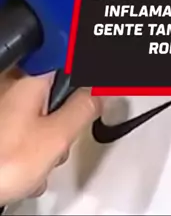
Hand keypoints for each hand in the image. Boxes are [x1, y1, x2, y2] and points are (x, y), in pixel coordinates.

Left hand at [0, 68, 100, 205]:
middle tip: (59, 143)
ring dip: (42, 143)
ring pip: (37, 116)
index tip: (96, 87)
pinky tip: (21, 171)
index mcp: (31, 78)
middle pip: (54, 93)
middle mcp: (13, 84)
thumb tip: (100, 94)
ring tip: (35, 166)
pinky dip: (24, 150)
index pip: (69, 60)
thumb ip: (83, 110)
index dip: (85, 75)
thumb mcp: (56, 138)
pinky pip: (20, 131)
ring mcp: (2, 105)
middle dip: (61, 122)